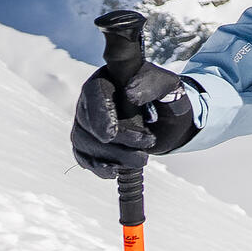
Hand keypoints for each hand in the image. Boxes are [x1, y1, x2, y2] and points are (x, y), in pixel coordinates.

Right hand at [71, 63, 199, 174]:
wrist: (163, 118)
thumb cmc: (163, 96)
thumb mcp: (167, 86)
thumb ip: (152, 85)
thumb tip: (130, 94)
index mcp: (106, 79)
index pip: (94, 93)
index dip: (100, 114)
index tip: (111, 134)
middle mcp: (89, 100)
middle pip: (89, 122)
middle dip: (116, 141)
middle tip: (146, 144)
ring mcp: (85, 122)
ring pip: (85, 143)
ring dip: (113, 157)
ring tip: (141, 159)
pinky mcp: (87, 142)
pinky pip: (84, 157)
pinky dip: (99, 167)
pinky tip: (115, 171)